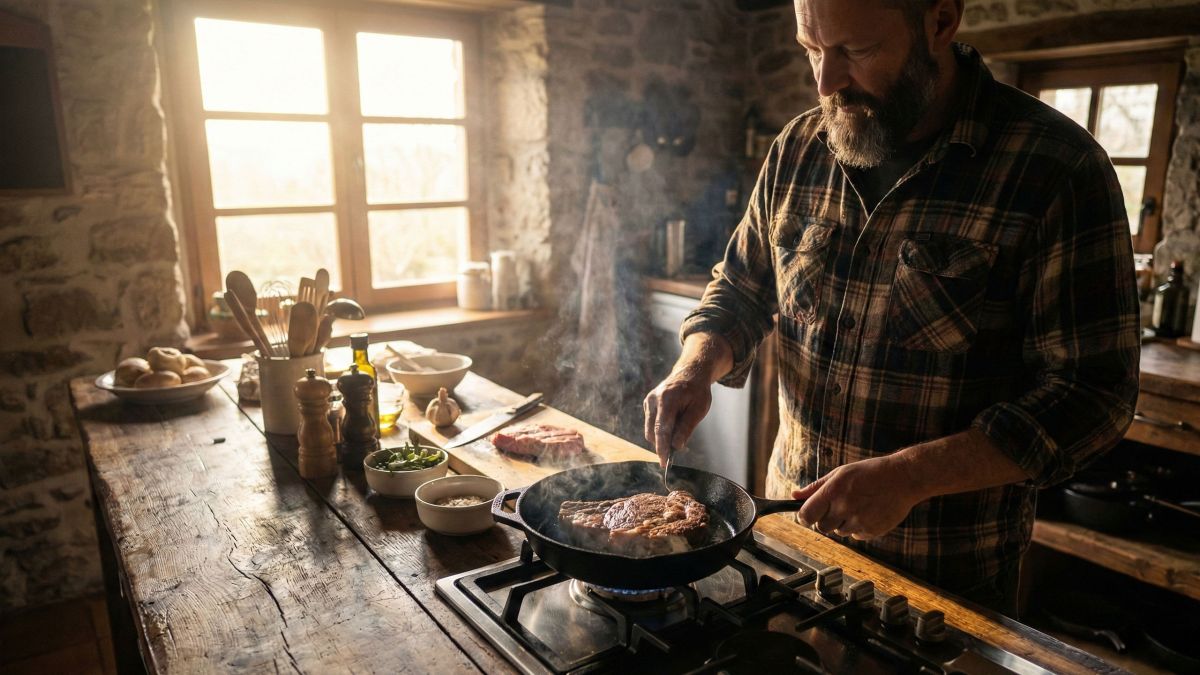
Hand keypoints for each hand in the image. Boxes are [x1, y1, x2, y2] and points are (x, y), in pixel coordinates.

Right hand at [643, 373, 711, 466]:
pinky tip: (673, 422)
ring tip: (679, 429)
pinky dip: (660, 429)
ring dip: (662, 436)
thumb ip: (686, 427)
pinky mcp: (647, 404)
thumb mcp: (699, 409)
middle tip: (678, 448)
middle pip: (652, 431)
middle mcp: (653, 399)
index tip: (664, 462)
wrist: (689, 373)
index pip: (661, 429)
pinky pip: (651, 423)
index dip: (662, 447)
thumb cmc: (697, 392)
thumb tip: (676, 446)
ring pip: (650, 429)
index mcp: (667, 399)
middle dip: (663, 444)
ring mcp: (648, 401)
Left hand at [792, 455, 924, 539]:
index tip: (807, 515)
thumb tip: (794, 496)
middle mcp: (844, 507)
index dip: (804, 517)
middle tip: (837, 507)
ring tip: (857, 505)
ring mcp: (859, 521)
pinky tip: (868, 512)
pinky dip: (859, 527)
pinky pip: (856, 535)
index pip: (806, 514)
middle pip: (821, 527)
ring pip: (839, 532)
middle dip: (825, 519)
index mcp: (834, 490)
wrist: (904, 478)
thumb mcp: (840, 473)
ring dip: (843, 523)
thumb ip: (816, 487)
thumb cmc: (870, 473)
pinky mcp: (872, 531)